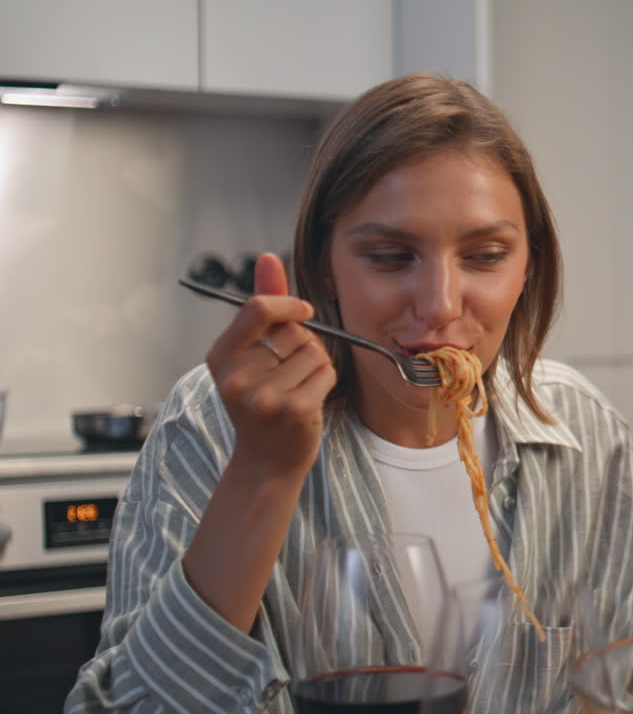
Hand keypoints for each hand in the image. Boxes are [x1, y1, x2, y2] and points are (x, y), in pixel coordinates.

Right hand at [205, 253, 335, 475]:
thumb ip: (262, 307)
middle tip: (289, 372)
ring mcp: (264, 396)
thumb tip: (268, 257)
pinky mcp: (293, 410)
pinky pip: (326, 372)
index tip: (303, 312)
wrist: (266, 461)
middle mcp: (236, 376)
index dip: (289, 304)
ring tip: (297, 388)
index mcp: (220, 356)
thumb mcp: (251, 354)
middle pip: (294, 332)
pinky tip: (308, 400)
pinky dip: (326, 381)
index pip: (259, 308)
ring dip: (316, 365)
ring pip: (314, 352)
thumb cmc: (261, 401)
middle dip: (304, 344)